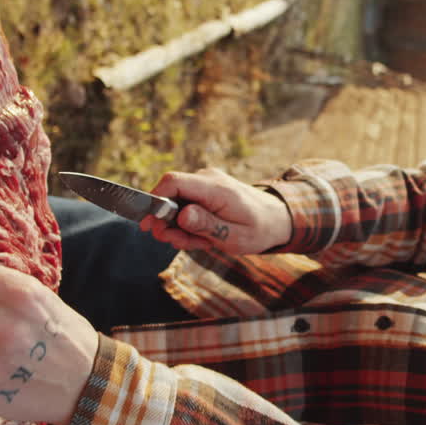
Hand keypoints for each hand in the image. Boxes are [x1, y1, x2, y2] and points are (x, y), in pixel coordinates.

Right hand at [142, 167, 291, 253]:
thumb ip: (207, 225)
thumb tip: (181, 215)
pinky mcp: (204, 191)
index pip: (173, 182)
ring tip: (200, 242)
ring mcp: (205, 183)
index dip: (154, 201)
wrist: (276, 218)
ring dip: (179, 228)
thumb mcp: (235, 235)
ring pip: (175, 204)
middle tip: (181, 244)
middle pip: (169, 195)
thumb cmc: (259, 229)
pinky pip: (184, 205)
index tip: (149, 225)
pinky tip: (203, 236)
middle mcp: (207, 180)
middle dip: (167, 224)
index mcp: (216, 188)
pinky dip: (187, 224)